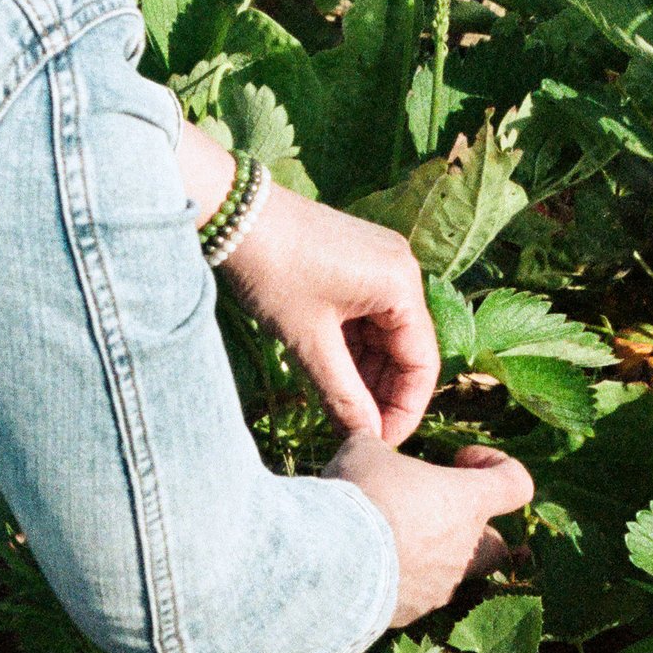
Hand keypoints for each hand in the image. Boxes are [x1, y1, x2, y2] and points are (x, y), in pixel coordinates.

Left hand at [217, 181, 439, 446]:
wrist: (230, 210)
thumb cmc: (272, 270)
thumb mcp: (307, 341)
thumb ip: (342, 394)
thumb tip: (365, 438)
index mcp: (401, 286)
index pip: (422, 363)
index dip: (404, 410)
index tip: (378, 442)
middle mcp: (399, 270)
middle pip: (404, 349)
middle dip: (381, 393)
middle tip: (354, 430)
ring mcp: (376, 263)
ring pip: (381, 334)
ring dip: (363, 372)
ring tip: (336, 407)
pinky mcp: (351, 260)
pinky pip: (363, 315)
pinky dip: (349, 346)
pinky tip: (328, 372)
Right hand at [325, 436, 532, 626]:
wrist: (328, 560)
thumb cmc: (360, 495)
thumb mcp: (365, 451)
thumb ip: (378, 447)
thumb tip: (368, 440)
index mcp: (467, 501)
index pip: (518, 484)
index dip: (500, 467)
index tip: (461, 459)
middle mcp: (465, 549)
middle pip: (499, 546)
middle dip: (476, 530)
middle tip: (435, 512)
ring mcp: (440, 587)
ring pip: (454, 574)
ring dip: (434, 556)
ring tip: (392, 540)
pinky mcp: (412, 613)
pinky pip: (418, 596)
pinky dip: (403, 582)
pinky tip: (368, 567)